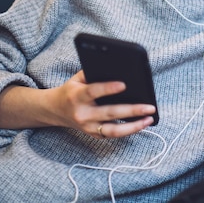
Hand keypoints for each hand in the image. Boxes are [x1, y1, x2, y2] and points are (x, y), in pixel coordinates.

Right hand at [0, 71, 155, 137]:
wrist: (54, 110)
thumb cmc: (71, 90)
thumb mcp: (77, 78)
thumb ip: (94, 73)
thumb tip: (119, 69)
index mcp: (76, 96)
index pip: (94, 92)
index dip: (108, 88)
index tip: (124, 84)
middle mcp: (82, 114)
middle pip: (109, 113)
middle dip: (132, 110)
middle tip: (150, 107)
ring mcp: (87, 127)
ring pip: (113, 130)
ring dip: (134, 126)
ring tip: (149, 119)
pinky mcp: (93, 134)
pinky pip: (112, 135)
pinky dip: (128, 130)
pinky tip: (141, 124)